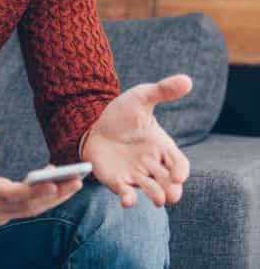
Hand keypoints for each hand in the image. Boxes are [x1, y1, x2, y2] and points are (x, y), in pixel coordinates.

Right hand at [0, 124, 82, 225]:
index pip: (8, 193)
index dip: (31, 191)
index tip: (54, 184)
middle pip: (25, 205)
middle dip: (54, 194)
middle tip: (78, 180)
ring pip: (30, 210)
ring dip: (54, 199)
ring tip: (76, 182)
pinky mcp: (1, 215)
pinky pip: (27, 210)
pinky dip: (44, 199)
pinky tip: (59, 184)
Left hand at [82, 74, 191, 207]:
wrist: (94, 124)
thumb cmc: (122, 113)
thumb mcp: (141, 98)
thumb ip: (162, 91)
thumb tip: (187, 80)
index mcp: (162, 147)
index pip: (180, 164)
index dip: (181, 171)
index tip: (178, 175)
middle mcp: (153, 164)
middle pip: (170, 182)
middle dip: (173, 190)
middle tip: (172, 195)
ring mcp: (136, 174)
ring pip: (152, 190)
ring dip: (156, 196)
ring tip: (159, 200)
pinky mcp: (118, 181)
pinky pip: (127, 193)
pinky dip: (129, 199)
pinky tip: (128, 200)